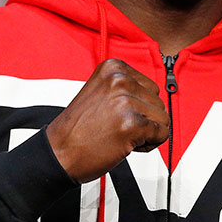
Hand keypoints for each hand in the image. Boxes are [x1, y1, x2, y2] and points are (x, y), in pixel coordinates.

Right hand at [46, 59, 169, 182]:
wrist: (58, 153)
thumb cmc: (79, 129)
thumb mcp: (101, 92)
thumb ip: (127, 88)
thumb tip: (157, 94)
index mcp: (113, 68)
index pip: (151, 88)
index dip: (138, 107)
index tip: (116, 114)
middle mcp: (120, 80)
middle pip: (159, 102)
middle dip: (144, 119)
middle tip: (116, 127)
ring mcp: (126, 101)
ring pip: (163, 118)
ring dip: (146, 132)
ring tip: (119, 134)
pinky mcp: (133, 123)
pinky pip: (162, 134)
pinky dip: (148, 144)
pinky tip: (125, 144)